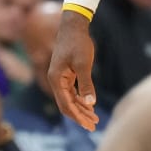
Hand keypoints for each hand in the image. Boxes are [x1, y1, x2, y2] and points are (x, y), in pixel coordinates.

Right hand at [48, 11, 98, 130]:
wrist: (74, 26)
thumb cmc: (78, 43)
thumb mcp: (83, 64)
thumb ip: (86, 84)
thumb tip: (90, 104)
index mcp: (56, 79)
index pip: (66, 104)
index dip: (78, 116)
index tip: (89, 125)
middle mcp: (55, 80)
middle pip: (66, 104)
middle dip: (80, 116)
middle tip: (94, 125)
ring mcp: (60, 77)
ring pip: (69, 99)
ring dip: (81, 109)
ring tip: (94, 117)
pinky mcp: (66, 74)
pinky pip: (71, 91)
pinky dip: (80, 99)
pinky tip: (90, 105)